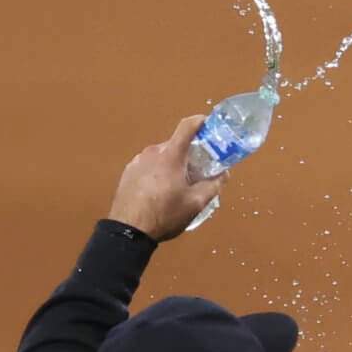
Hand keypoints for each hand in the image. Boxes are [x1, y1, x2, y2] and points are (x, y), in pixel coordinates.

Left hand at [111, 115, 223, 240]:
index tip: (210, 124)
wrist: (128, 230)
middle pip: (176, 145)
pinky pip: (150, 166)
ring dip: (174, 165)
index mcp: (171, 156)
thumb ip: (213, 184)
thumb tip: (223, 173)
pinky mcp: (128, 171)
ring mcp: (137, 161)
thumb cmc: (165, 215)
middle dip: (190, 155)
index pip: (187, 126)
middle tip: (200, 171)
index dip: (200, 121)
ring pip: (162, 156)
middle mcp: (152, 152)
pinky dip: (159, 172)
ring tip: (179, 186)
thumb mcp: (196, 203)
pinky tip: (162, 191)